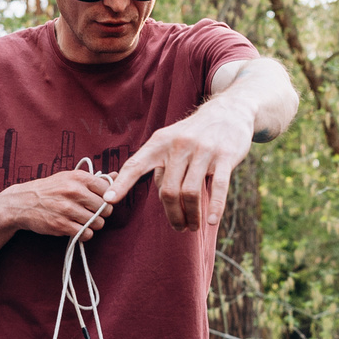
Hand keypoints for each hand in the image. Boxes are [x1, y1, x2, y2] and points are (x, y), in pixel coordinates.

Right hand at [0, 167, 115, 239]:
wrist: (22, 202)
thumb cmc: (49, 189)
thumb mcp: (69, 177)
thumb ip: (94, 179)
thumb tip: (116, 176)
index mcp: (78, 177)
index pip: (108, 189)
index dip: (107, 198)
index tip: (100, 201)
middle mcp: (74, 191)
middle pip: (105, 208)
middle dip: (102, 213)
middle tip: (92, 213)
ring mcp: (67, 209)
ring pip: (98, 222)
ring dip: (94, 225)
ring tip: (84, 221)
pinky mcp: (61, 224)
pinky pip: (86, 233)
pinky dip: (85, 234)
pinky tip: (77, 228)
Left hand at [122, 97, 255, 230]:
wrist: (229, 111)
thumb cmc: (195, 133)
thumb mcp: (171, 140)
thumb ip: (161, 164)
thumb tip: (160, 193)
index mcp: (160, 142)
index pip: (136, 164)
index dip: (122, 183)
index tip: (109, 200)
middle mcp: (179, 145)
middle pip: (168, 190)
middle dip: (172, 214)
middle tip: (178, 227)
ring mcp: (203, 151)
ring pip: (190, 192)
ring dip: (191, 215)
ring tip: (193, 226)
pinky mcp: (225, 156)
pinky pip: (218, 187)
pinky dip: (214, 207)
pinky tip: (211, 221)